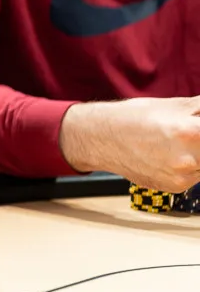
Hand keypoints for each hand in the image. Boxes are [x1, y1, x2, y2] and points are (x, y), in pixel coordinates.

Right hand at [61, 98, 199, 192]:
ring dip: (197, 153)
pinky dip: (187, 165)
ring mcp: (183, 176)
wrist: (101, 138)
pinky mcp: (176, 187)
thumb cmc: (133, 118)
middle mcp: (190, 159)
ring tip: (174, 142)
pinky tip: (167, 154)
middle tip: (184, 134)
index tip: (195, 126)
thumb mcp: (173, 104)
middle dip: (198, 139)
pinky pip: (194, 175)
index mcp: (191, 132)